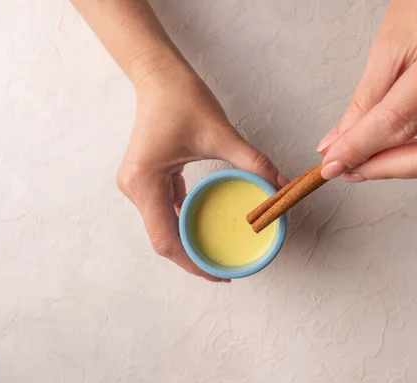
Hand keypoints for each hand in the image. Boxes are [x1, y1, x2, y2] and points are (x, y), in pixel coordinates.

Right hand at [116, 65, 286, 281]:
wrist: (159, 75)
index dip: (192, 263)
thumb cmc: (181, 99)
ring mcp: (137, 184)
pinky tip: (205, 227)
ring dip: (188, 241)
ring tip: (216, 252)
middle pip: (163, 238)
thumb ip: (252, 161)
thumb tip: (282, 185)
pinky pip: (165, 209)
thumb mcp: (220, 133)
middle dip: (192, 257)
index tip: (218, 274)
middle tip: (223, 268)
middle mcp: (134, 189)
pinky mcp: (147, 177)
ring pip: (163, 226)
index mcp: (145, 184)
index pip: (166, 240)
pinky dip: (184, 222)